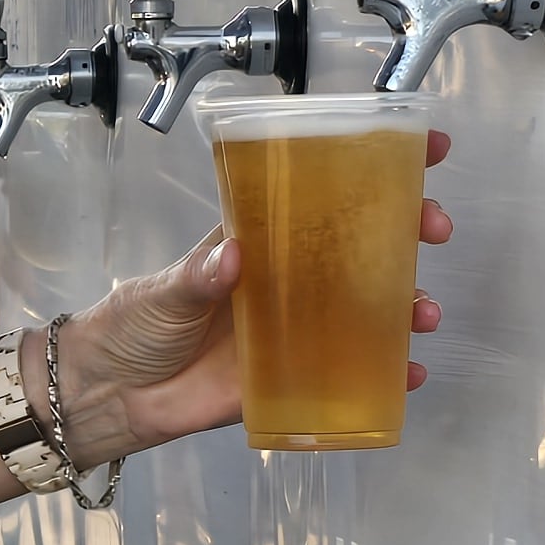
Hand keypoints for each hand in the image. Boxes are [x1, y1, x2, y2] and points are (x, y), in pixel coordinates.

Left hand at [51, 131, 452, 463]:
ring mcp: (296, 329)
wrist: (113, 395)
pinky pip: (350, 374)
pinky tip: (410, 372)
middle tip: (432, 230)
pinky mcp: (293, 379)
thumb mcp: (163, 291)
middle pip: (360, 248)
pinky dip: (387, 373)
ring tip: (423, 312)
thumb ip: (198, 275)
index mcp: (257, 242)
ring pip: (366, 309)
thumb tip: (233, 256)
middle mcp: (286, 281)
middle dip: (405, 234)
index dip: (370, 169)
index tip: (422, 148)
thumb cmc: (133, 327)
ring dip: (405, 306)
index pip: (319, 195)